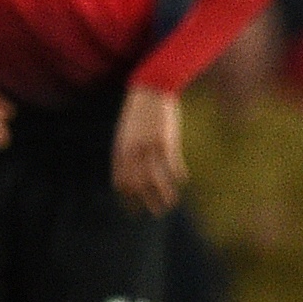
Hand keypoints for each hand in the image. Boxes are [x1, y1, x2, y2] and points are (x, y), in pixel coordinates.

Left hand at [112, 85, 185, 214]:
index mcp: (120, 149)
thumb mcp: (126, 132)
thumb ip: (126, 151)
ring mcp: (149, 147)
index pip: (121, 181)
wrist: (149, 89)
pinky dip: (177, 174)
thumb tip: (130, 170)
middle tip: (155, 212)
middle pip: (139, 184)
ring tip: (170, 203)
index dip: (128, 197)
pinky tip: (182, 179)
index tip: (135, 209)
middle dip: (147, 201)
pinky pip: (172, 164)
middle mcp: (132, 152)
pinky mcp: (165, 141)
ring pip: (156, 178)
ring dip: (164, 194)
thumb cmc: (138, 112)